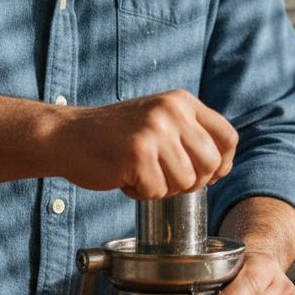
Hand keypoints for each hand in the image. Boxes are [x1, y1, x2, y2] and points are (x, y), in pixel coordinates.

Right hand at [56, 90, 236, 198]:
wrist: (67, 135)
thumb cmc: (115, 135)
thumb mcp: (159, 120)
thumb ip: (190, 134)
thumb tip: (223, 166)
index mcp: (182, 101)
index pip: (228, 137)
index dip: (223, 163)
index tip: (207, 175)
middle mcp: (172, 111)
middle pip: (211, 164)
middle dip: (192, 181)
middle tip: (166, 178)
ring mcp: (155, 131)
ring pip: (186, 182)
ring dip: (163, 188)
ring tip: (141, 173)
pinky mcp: (137, 154)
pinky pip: (158, 191)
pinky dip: (141, 193)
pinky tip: (125, 177)